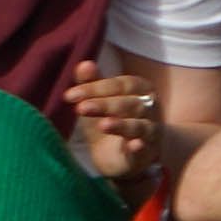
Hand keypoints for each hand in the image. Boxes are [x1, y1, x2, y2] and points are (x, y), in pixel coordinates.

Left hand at [61, 64, 171, 196]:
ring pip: (139, 126)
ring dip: (121, 125)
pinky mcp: (146, 154)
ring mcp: (150, 131)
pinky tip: (133, 145)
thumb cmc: (113, 121)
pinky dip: (140, 147)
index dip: (96, 87)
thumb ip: (92, 83)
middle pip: (130, 103)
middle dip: (105, 105)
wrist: (125, 157)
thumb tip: (84, 64)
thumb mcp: (98, 102)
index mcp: (141, 90)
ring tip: (103, 125)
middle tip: (81, 108)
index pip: (121, 84)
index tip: (70, 95)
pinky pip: (145, 149)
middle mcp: (150, 108)